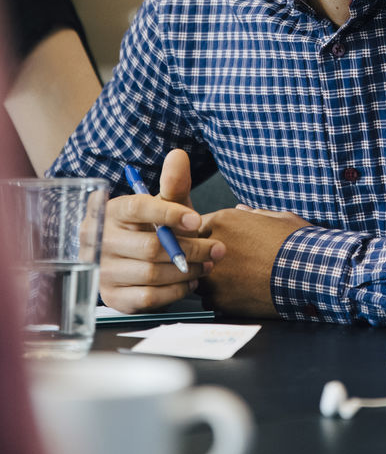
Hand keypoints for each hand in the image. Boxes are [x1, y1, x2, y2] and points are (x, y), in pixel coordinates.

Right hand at [99, 150, 225, 312]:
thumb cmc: (153, 227)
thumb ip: (174, 183)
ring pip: (152, 273)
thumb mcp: (164, 205)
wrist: (134, 259)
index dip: (169, 213)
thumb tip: (178, 155)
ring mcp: (103, 271)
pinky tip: (190, 281)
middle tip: (217, 249)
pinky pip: (148, 297)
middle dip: (191, 248)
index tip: (197, 220)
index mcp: (112, 210)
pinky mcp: (111, 297)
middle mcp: (100, 240)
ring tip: (208, 264)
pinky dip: (175, 291)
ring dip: (187, 270)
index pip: (138, 208)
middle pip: (150, 246)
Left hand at [197, 205, 311, 317]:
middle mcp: (212, 247)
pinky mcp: (220, 300)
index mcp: (224, 221)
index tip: (216, 242)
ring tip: (236, 279)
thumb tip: (242, 210)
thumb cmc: (296, 243)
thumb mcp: (278, 218)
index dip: (206, 235)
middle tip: (228, 261)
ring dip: (211, 278)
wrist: (308, 274)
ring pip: (199, 277)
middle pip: (193, 252)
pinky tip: (240, 293)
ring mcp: (214, 275)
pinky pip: (209, 299)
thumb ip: (253, 214)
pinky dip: (220, 298)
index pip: (197, 227)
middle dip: (204, 257)